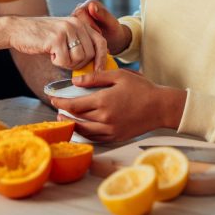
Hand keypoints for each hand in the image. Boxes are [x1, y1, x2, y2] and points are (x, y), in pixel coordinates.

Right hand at [7, 15, 106, 70]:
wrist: (17, 29)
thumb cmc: (41, 36)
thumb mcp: (64, 35)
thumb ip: (79, 43)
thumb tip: (95, 62)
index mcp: (80, 23)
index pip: (101, 42)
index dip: (102, 58)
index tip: (99, 71)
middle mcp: (76, 24)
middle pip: (90, 54)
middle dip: (80, 64)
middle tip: (65, 60)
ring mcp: (66, 30)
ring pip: (79, 59)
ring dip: (68, 63)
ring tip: (57, 55)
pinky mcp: (56, 39)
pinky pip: (65, 61)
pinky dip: (57, 62)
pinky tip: (50, 54)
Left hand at [48, 70, 186, 142]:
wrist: (161, 107)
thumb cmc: (142, 89)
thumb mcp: (119, 76)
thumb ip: (95, 78)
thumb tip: (75, 81)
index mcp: (103, 102)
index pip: (74, 104)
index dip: (60, 101)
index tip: (53, 97)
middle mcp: (104, 119)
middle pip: (77, 118)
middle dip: (64, 112)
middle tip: (57, 107)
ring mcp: (110, 130)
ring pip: (84, 131)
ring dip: (72, 125)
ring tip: (66, 118)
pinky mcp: (116, 137)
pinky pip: (95, 138)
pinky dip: (85, 133)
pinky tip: (83, 127)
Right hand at [72, 0, 129, 54]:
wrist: (113, 40)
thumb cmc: (114, 31)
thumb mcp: (111, 23)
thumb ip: (103, 14)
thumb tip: (91, 6)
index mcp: (90, 3)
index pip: (80, 12)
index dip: (89, 24)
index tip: (99, 32)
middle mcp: (81, 8)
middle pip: (74, 20)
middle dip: (86, 31)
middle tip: (96, 38)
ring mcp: (75, 18)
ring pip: (71, 28)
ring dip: (81, 37)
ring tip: (93, 42)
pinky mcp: (73, 27)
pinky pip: (71, 34)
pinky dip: (79, 40)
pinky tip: (88, 44)